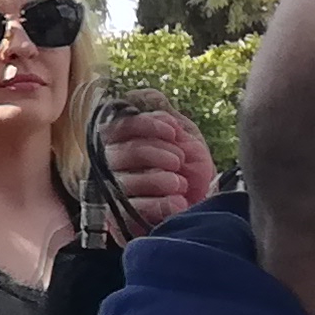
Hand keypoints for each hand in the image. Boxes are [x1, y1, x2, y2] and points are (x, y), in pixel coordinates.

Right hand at [102, 108, 215, 231]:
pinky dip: (159, 203)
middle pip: (122, 152)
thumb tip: (145, 94)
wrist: (204, 210)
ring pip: (124, 181)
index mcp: (123, 143)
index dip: (145, 126)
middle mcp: (111, 166)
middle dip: (156, 154)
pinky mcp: (120, 220)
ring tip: (180, 184)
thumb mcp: (186, 138)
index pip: (118, 127)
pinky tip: (177, 202)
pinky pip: (133, 207)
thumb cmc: (192, 173)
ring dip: (159, 180)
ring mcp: (113, 194)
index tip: (173, 132)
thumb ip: (166, 115)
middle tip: (178, 161)